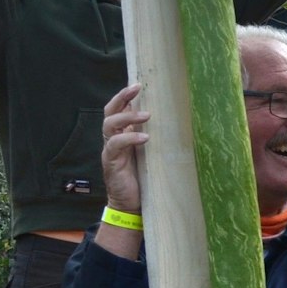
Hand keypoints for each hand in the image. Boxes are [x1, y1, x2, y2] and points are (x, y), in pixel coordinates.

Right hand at [100, 84, 148, 213]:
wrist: (132, 204)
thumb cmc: (144, 177)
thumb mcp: (152, 153)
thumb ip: (156, 138)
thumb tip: (177, 123)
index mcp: (122, 134)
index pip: (118, 108)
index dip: (125, 95)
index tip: (139, 83)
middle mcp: (113, 139)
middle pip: (110, 111)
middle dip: (122, 97)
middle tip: (138, 88)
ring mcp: (110, 150)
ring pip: (110, 124)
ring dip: (128, 116)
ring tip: (146, 115)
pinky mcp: (111, 162)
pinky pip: (115, 145)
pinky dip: (130, 138)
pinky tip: (145, 137)